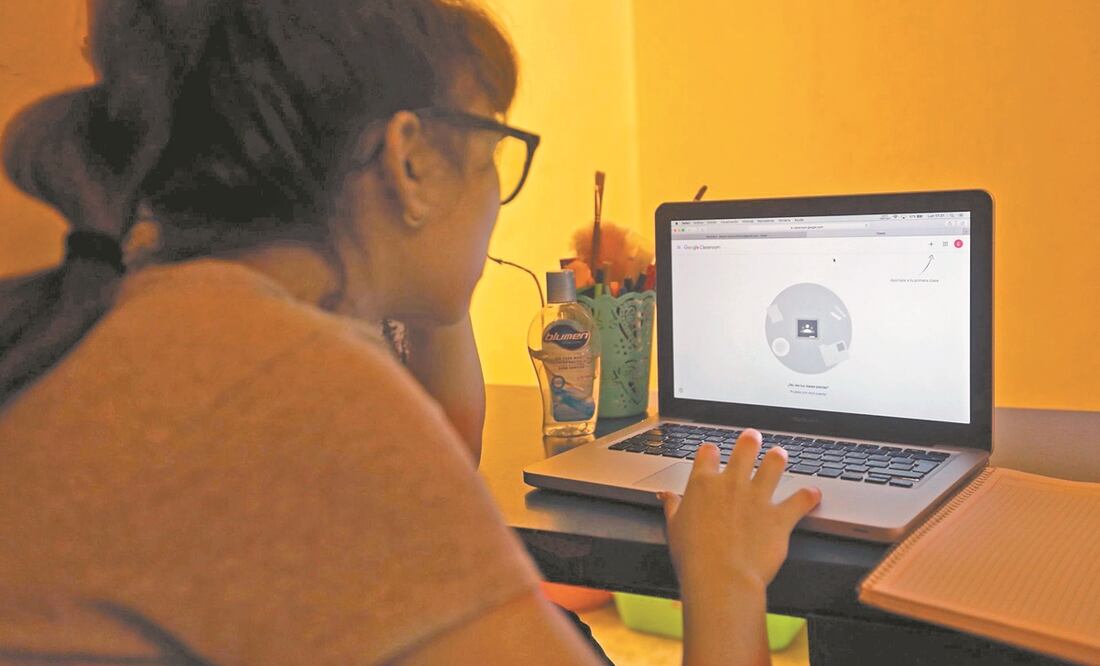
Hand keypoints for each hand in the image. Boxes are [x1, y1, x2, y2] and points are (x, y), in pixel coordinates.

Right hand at [659, 430, 820, 596]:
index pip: (708, 453)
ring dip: (777, 458)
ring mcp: (758, 498)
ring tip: (780, 454)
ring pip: (773, 465)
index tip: (712, 452)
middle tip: (753, 437)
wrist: (721, 578)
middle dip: (750, 441)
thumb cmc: (694, 556)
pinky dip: (808, 497)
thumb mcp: (674, 528)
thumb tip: (666, 496)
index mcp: (703, 484)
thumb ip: (673, 507)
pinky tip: (813, 493)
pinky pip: (799, 501)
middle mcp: (732, 484)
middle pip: (745, 449)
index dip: (710, 451)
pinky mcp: (779, 517)